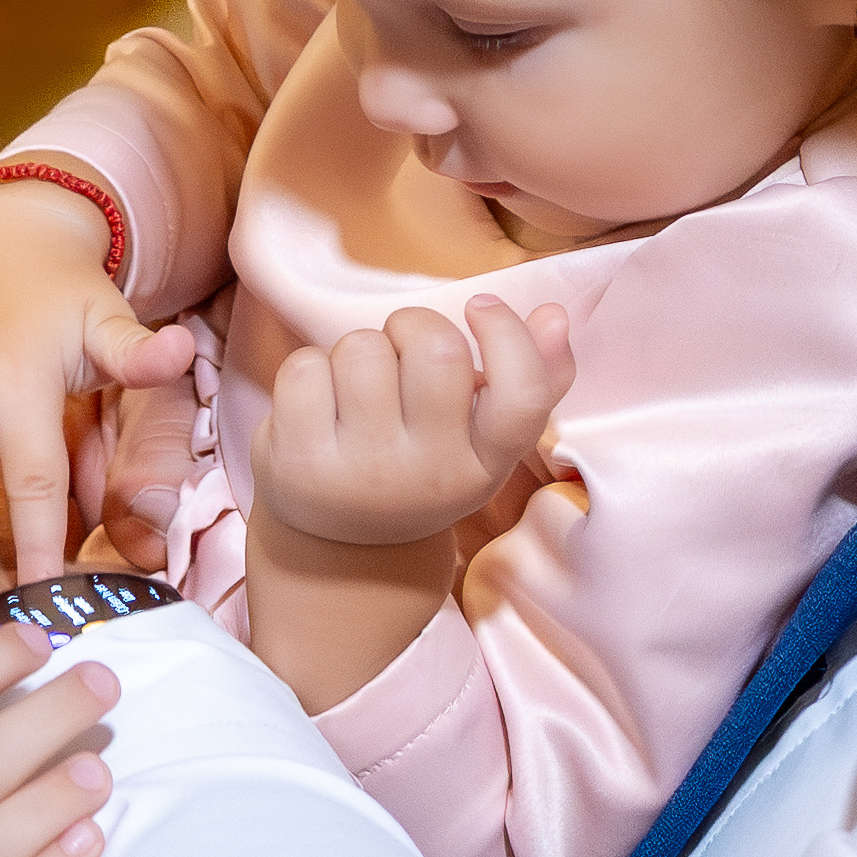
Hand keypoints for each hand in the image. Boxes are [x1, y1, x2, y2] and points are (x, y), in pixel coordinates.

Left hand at [248, 298, 573, 548]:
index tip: (479, 308)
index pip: (521, 395)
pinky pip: (304, 367)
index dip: (506, 335)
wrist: (344, 549)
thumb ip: (533, 378)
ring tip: (359, 387)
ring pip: (363, 349)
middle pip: (435, 348)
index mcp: (486, 464)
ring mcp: (363, 472)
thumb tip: (555, 314)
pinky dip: (309, 368)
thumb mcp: (482, 440)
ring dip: (357, 349)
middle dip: (412, 325)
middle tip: (401, 351)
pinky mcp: (300, 463)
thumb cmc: (423, 465)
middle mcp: (429, 475)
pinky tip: (318, 404)